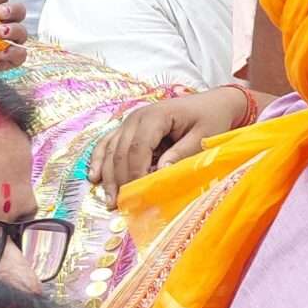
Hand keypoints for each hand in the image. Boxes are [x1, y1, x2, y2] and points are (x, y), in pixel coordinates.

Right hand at [93, 87, 249, 204]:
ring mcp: (130, 121)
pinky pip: (108, 144)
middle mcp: (136, 117)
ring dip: (108, 175)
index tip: (136, 194)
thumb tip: (159, 172)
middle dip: (119, 180)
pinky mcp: (129, 127)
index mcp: (155, 117)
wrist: (213, 102)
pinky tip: (94, 177)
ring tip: (109, 200)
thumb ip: (181, 153)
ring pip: (111, 150)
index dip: (134, 173)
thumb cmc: (211, 118)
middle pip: (120, 152)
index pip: (137, 149)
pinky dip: (100, 160)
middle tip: (119, 205)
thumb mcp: (203, 136)